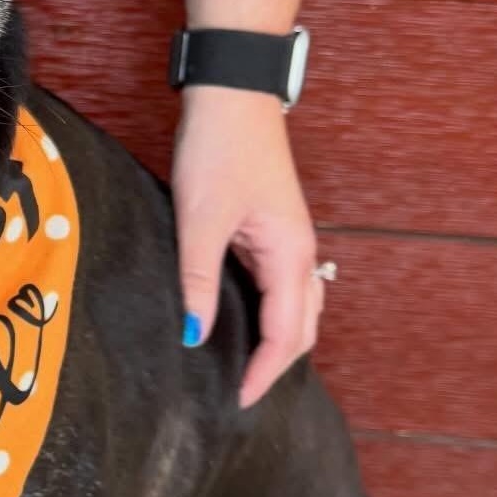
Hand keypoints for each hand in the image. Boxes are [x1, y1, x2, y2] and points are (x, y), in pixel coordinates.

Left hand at [171, 86, 321, 407]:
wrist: (233, 95)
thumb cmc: (218, 149)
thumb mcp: (199, 219)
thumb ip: (197, 279)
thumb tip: (195, 334)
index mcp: (289, 254)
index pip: (285, 333)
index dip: (264, 372)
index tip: (241, 401)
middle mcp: (300, 252)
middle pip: (302, 327)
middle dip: (277, 365)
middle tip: (244, 395)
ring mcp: (290, 241)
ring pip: (298, 306)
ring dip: (281, 342)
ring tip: (248, 370)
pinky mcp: (274, 230)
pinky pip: (283, 286)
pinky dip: (274, 315)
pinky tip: (247, 324)